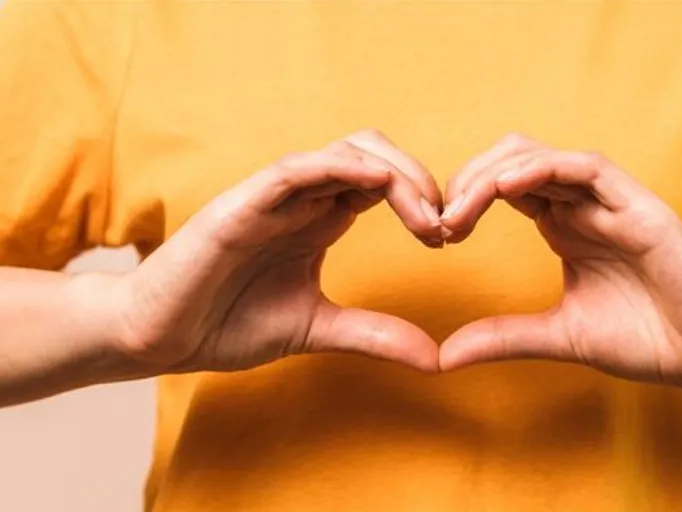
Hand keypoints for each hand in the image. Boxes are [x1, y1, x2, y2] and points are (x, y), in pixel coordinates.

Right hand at [114, 130, 442, 373]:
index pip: (384, 184)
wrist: (158, 337)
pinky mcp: (242, 204)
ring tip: (426, 215)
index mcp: (320, 218)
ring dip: (394, 174)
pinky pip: (297, 169)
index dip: (423, 199)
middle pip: (374, 156)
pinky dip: (339, 167)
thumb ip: (375, 335)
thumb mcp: (318, 329)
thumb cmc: (226, 324)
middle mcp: (302, 199)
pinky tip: (376, 183)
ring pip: (344, 152)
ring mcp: (272, 197)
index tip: (448, 238)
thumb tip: (437, 358)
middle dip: (419, 180)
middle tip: (446, 225)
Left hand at [438, 134, 681, 391]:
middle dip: (469, 181)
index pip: (505, 188)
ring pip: (543, 156)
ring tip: (461, 207)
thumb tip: (443, 356)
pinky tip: (506, 187)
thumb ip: (504, 337)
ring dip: (495, 173)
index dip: (466, 199)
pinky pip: (587, 168)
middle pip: (513, 162)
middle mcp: (584, 206)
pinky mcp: (639, 205)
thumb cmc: (647, 339)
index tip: (438, 233)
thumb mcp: (558, 336)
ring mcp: (612, 202)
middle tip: (440, 220)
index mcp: (565, 226)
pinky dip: (544, 168)